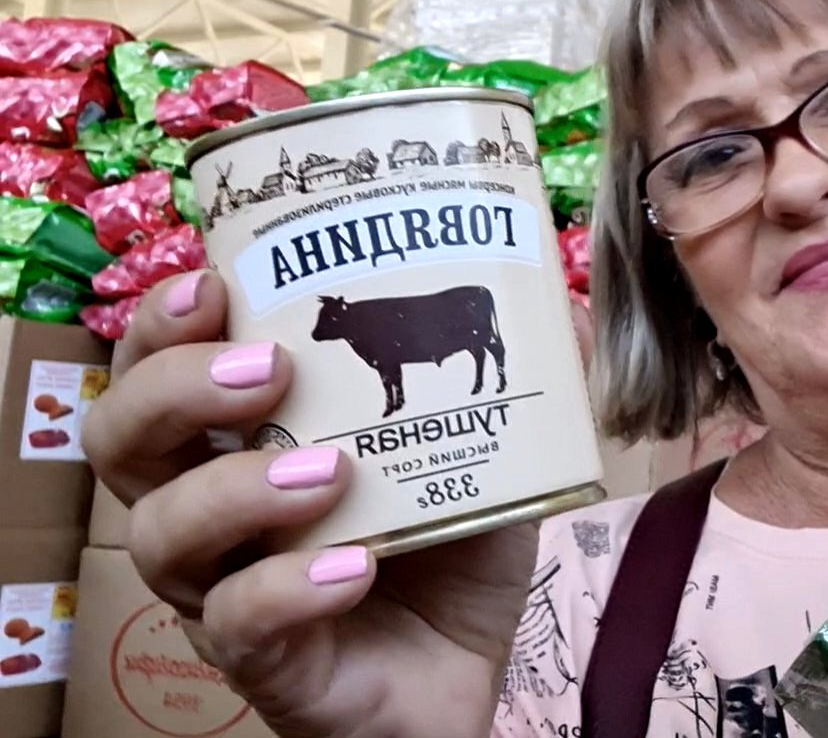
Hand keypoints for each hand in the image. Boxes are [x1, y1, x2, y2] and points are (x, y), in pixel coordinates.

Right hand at [83, 272, 533, 737]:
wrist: (462, 681)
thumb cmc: (446, 557)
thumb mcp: (485, 457)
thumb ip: (509, 384)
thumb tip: (567, 309)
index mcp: (244, 443)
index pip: (155, 371)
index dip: (162, 326)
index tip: (213, 283)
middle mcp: (210, 512)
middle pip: (121, 440)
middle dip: (178, 388)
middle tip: (271, 368)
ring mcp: (225, 590)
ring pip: (161, 534)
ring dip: (236, 488)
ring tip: (327, 469)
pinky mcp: (263, 662)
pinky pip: (240, 623)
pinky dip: (292, 587)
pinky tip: (355, 565)